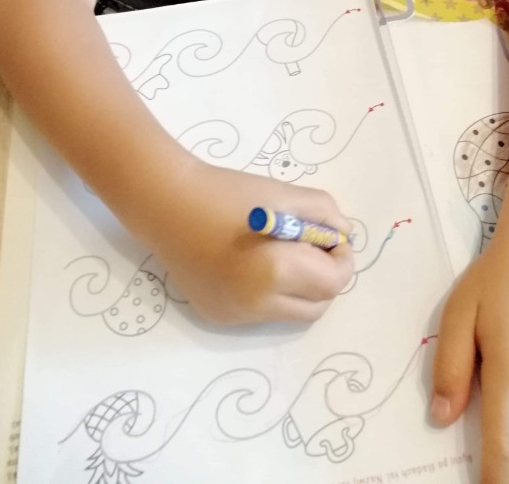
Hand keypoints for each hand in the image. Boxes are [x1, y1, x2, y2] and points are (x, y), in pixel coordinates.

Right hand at [146, 157, 354, 324]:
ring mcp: (236, 316)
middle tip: (312, 246)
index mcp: (275, 273)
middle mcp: (257, 305)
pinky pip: (261, 311)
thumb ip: (324, 214)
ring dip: (299, 287)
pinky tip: (251, 262)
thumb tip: (342, 235)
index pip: (333, 283)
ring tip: (281, 250)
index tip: (330, 236)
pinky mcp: (219, 316)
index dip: (341, 258)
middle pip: (317, 306)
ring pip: (290, 312)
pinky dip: (270, 291)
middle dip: (324, 278)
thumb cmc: (227, 192)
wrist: (166, 204)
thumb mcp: (285, 194)